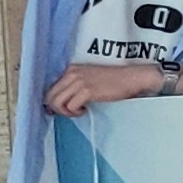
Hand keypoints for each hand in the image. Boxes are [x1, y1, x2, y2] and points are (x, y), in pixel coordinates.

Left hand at [43, 62, 168, 115]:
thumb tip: (60, 102)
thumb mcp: (89, 79)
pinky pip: (70, 106)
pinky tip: (85, 110)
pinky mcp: (87, 90)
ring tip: (77, 112)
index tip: (59, 110)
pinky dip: (75, 112)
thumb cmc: (113, 81)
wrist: (132, 78)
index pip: (50, 88)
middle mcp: (71, 73)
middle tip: (70, 113)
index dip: (51, 102)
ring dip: (65, 111)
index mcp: (71, 70)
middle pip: (50, 96)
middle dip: (56, 109)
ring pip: (56, 102)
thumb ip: (74, 86)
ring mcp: (79, 81)